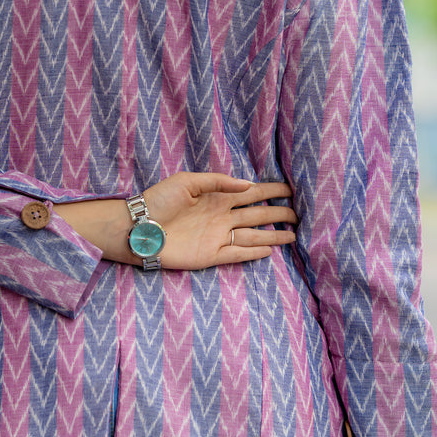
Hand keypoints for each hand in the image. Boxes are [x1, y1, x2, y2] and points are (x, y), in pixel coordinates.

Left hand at [144, 172, 296, 268]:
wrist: (138, 228)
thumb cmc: (158, 200)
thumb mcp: (187, 181)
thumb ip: (218, 181)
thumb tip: (248, 185)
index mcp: (217, 197)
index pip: (251, 193)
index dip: (271, 191)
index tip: (290, 190)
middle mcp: (222, 217)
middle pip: (258, 215)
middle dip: (278, 213)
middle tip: (298, 215)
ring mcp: (218, 237)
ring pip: (253, 236)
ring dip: (272, 236)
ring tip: (292, 236)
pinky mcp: (211, 255)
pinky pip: (237, 254)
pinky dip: (253, 253)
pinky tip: (269, 250)